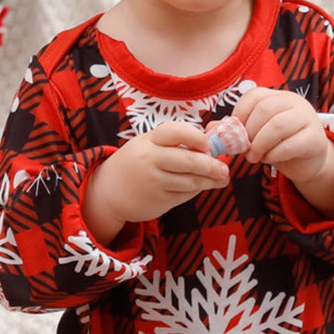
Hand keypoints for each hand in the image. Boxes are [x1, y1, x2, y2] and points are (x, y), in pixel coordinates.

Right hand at [83, 120, 228, 245]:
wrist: (109, 192)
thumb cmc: (136, 164)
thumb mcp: (149, 146)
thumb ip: (176, 143)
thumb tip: (214, 138)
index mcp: (148, 141)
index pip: (176, 132)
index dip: (196, 137)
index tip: (208, 144)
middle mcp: (150, 160)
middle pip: (189, 160)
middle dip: (211, 165)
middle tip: (224, 168)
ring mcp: (154, 182)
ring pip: (191, 181)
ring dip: (210, 181)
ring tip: (221, 178)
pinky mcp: (159, 201)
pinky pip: (185, 195)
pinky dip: (196, 190)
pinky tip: (201, 186)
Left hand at [234, 87, 333, 217]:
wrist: (308, 162)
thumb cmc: (279, 144)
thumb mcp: (257, 135)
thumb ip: (236, 130)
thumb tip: (210, 130)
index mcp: (278, 97)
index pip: (254, 96)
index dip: (240, 115)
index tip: (235, 134)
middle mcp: (295, 102)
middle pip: (265, 110)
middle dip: (249, 132)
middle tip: (244, 149)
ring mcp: (307, 119)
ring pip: (277, 126)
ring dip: (260, 144)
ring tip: (254, 157)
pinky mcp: (315, 139)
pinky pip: (291, 145)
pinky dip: (274, 155)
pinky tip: (269, 160)